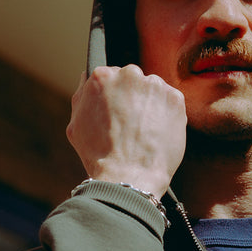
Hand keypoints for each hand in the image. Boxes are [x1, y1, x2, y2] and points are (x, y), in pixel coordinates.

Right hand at [66, 65, 187, 198]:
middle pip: (133, 80)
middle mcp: (129, 74)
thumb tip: (88, 77)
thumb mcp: (76, 124)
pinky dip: (167, 116)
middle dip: (133, 98)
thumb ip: (83, 95)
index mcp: (102, 76)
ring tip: (144, 133)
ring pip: (153, 91)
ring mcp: (155, 85)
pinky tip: (157, 134)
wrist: (129, 176)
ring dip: (151, 105)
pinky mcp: (175, 99)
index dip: (114, 97)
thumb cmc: (99, 155)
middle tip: (131, 125)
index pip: (111, 76)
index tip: (116, 113)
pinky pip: (171, 103)